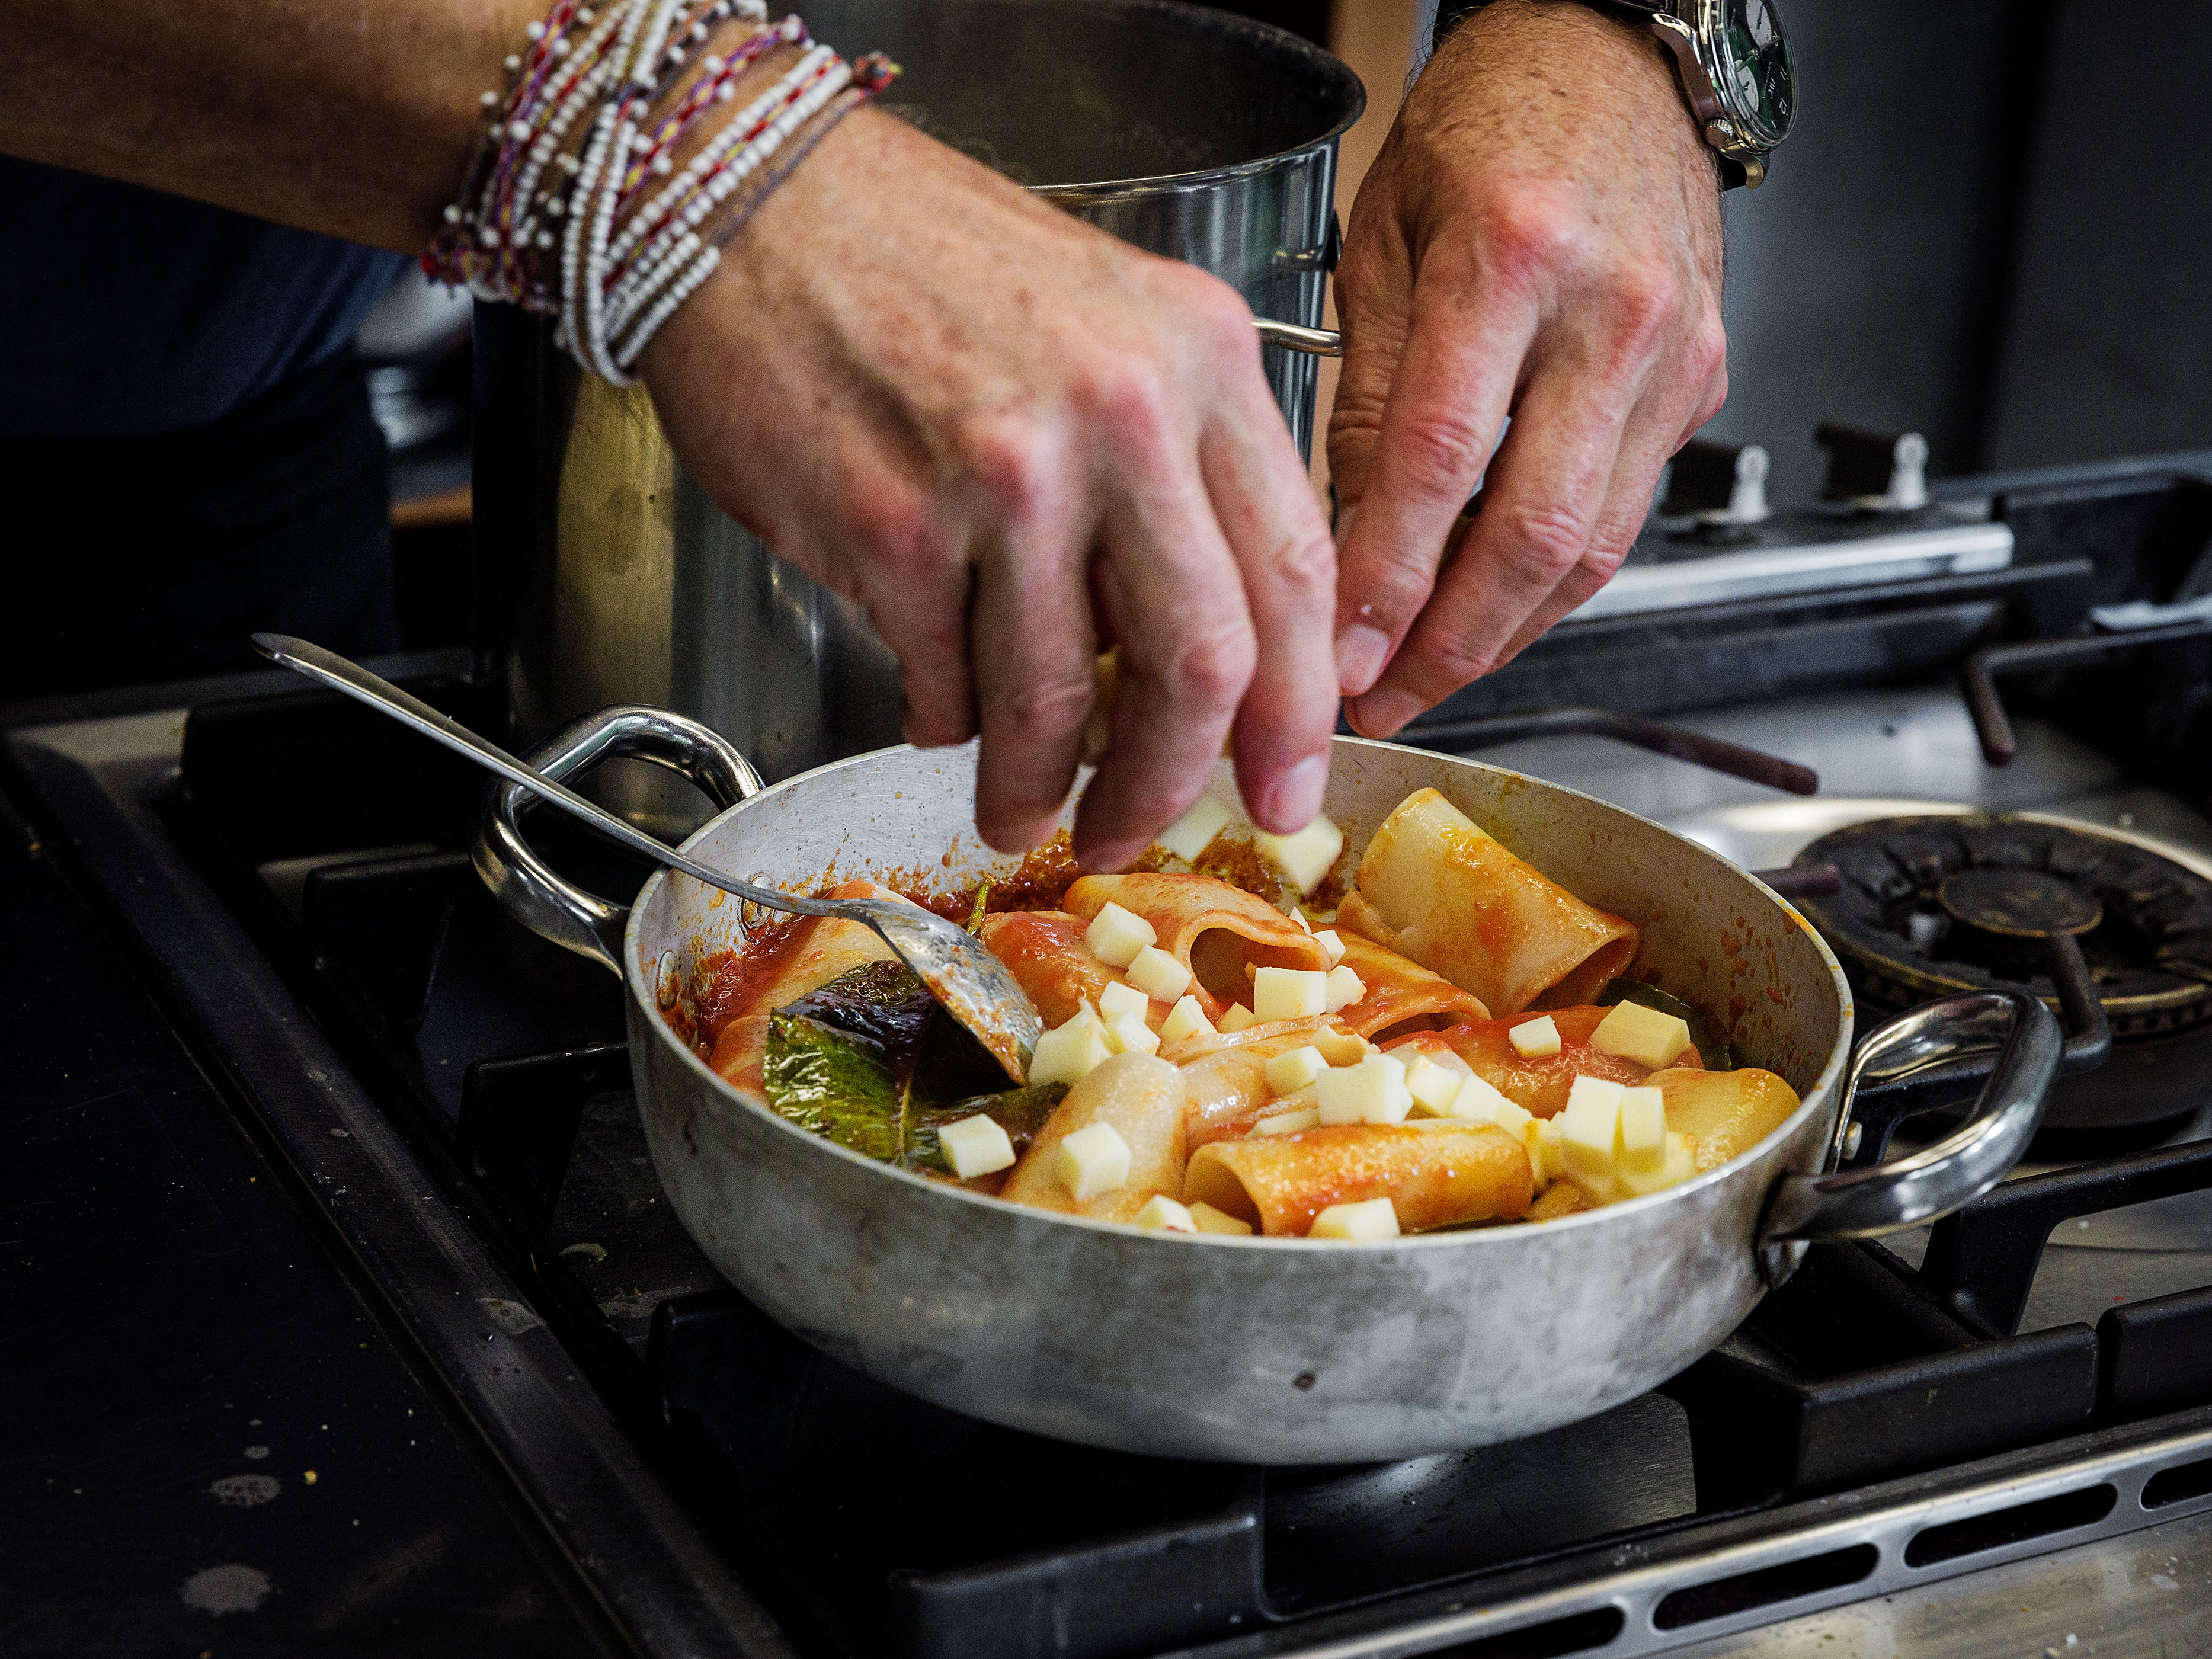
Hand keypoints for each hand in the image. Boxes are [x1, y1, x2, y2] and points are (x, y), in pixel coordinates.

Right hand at [644, 108, 1337, 870]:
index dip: (1295, 711)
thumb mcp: (1110, 324)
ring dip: (1041, 785)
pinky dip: (946, 723)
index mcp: (1198, 359)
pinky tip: (939, 713)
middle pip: (1200, 662)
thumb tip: (1201, 645)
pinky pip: (946, 683)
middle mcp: (1119, 413)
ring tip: (1020, 808)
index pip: (1292, 571)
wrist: (752, 207)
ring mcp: (1007, 475)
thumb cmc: (922, 265)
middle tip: (1138, 829)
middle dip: (1172, 783)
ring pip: (1062, 698)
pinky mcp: (896, 529)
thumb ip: (1177, 467)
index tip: (1286, 784)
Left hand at [1327, 0, 1726, 736]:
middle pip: (1532, 533)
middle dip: (1450, 646)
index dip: (1386, 581)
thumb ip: (1366, 391)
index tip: (1334, 653)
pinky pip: (1623, 514)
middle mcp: (1613, 312)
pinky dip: (1553, 581)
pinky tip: (1495, 611)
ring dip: (1505, 634)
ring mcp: (1673, 354)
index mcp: (1513, 256)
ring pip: (1592, 546)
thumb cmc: (1488, 125)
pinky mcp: (1702, 382)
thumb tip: (1345, 534)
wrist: (1611, 57)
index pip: (1440, 464)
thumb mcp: (1382, 238)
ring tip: (1428, 677)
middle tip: (1382, 700)